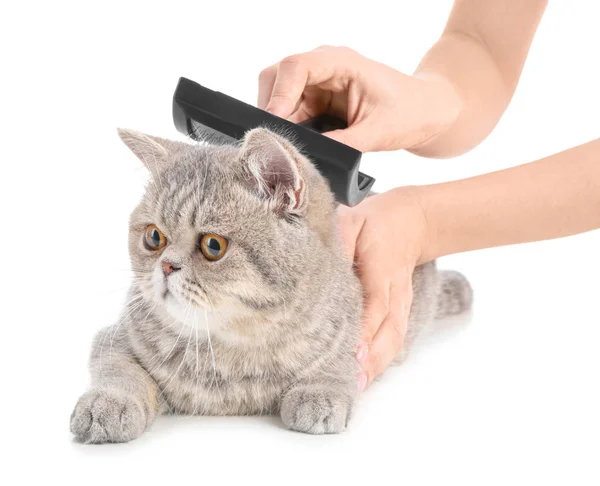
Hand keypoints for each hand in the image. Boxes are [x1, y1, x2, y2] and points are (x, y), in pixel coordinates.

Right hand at [257, 45, 460, 152]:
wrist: (426, 112)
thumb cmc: (410, 112)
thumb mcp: (376, 133)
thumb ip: (341, 144)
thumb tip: (309, 157)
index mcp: (340, 62)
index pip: (295, 67)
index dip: (279, 94)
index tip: (275, 122)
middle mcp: (324, 67)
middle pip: (277, 77)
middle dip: (271, 107)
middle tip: (275, 139)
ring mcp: (318, 83)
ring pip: (279, 97)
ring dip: (279, 122)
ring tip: (286, 147)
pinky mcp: (317, 101)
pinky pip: (291, 112)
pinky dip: (288, 129)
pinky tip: (295, 146)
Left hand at [337, 188, 428, 389]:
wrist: (413, 222)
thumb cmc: (376, 222)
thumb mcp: (353, 221)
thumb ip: (339, 240)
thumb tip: (323, 263)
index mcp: (383, 271)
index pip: (375, 305)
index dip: (365, 330)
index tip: (353, 352)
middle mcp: (396, 293)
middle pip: (388, 332)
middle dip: (371, 358)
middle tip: (351, 380)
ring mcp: (401, 305)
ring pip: (394, 340)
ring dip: (377, 364)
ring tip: (357, 386)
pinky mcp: (400, 311)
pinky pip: (394, 339)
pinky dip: (382, 360)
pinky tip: (365, 375)